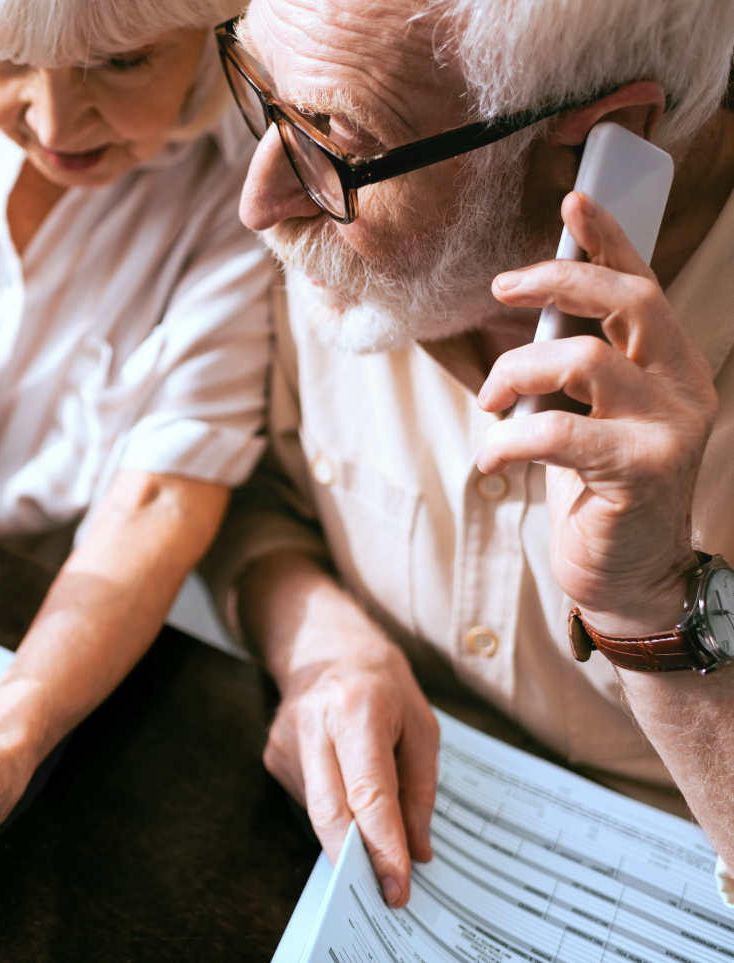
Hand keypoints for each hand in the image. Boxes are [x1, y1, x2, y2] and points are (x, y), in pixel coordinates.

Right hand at [264, 636, 439, 907]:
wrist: (323, 646)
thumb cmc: (382, 686)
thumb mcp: (421, 728)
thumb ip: (421, 792)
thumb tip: (416, 852)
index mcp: (357, 710)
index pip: (369, 794)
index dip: (383, 846)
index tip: (397, 886)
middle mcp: (313, 725)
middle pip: (330, 813)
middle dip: (357, 861)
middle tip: (383, 893)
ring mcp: (285, 741)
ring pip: (318, 814)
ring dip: (350, 835)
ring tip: (375, 826)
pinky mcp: (273, 755)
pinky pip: (309, 801)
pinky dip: (335, 811)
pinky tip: (345, 786)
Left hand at [478, 191, 717, 634]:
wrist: (628, 578)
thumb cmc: (598, 491)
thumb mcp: (589, 417)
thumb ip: (577, 370)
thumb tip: (533, 315)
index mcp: (670, 366)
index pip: (643, 285)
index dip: (611, 238)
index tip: (575, 198)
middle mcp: (683, 387)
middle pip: (627, 301)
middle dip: (558, 280)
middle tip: (501, 288)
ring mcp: (671, 429)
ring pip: (584, 360)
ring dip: (514, 374)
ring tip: (488, 405)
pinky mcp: (643, 472)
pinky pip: (558, 432)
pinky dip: (509, 441)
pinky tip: (491, 459)